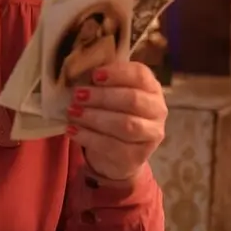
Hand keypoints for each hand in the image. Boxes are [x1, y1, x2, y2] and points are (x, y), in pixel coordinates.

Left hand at [66, 62, 166, 180]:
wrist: (119, 153)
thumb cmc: (114, 114)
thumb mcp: (111, 95)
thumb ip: (102, 83)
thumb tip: (80, 74)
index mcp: (152, 88)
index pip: (140, 75)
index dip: (118, 73)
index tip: (95, 75)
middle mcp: (158, 110)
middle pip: (132, 100)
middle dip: (102, 96)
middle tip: (77, 95)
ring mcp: (151, 135)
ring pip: (125, 125)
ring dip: (95, 117)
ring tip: (73, 113)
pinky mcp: (138, 156)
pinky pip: (113, 146)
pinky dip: (89, 137)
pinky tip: (72, 131)